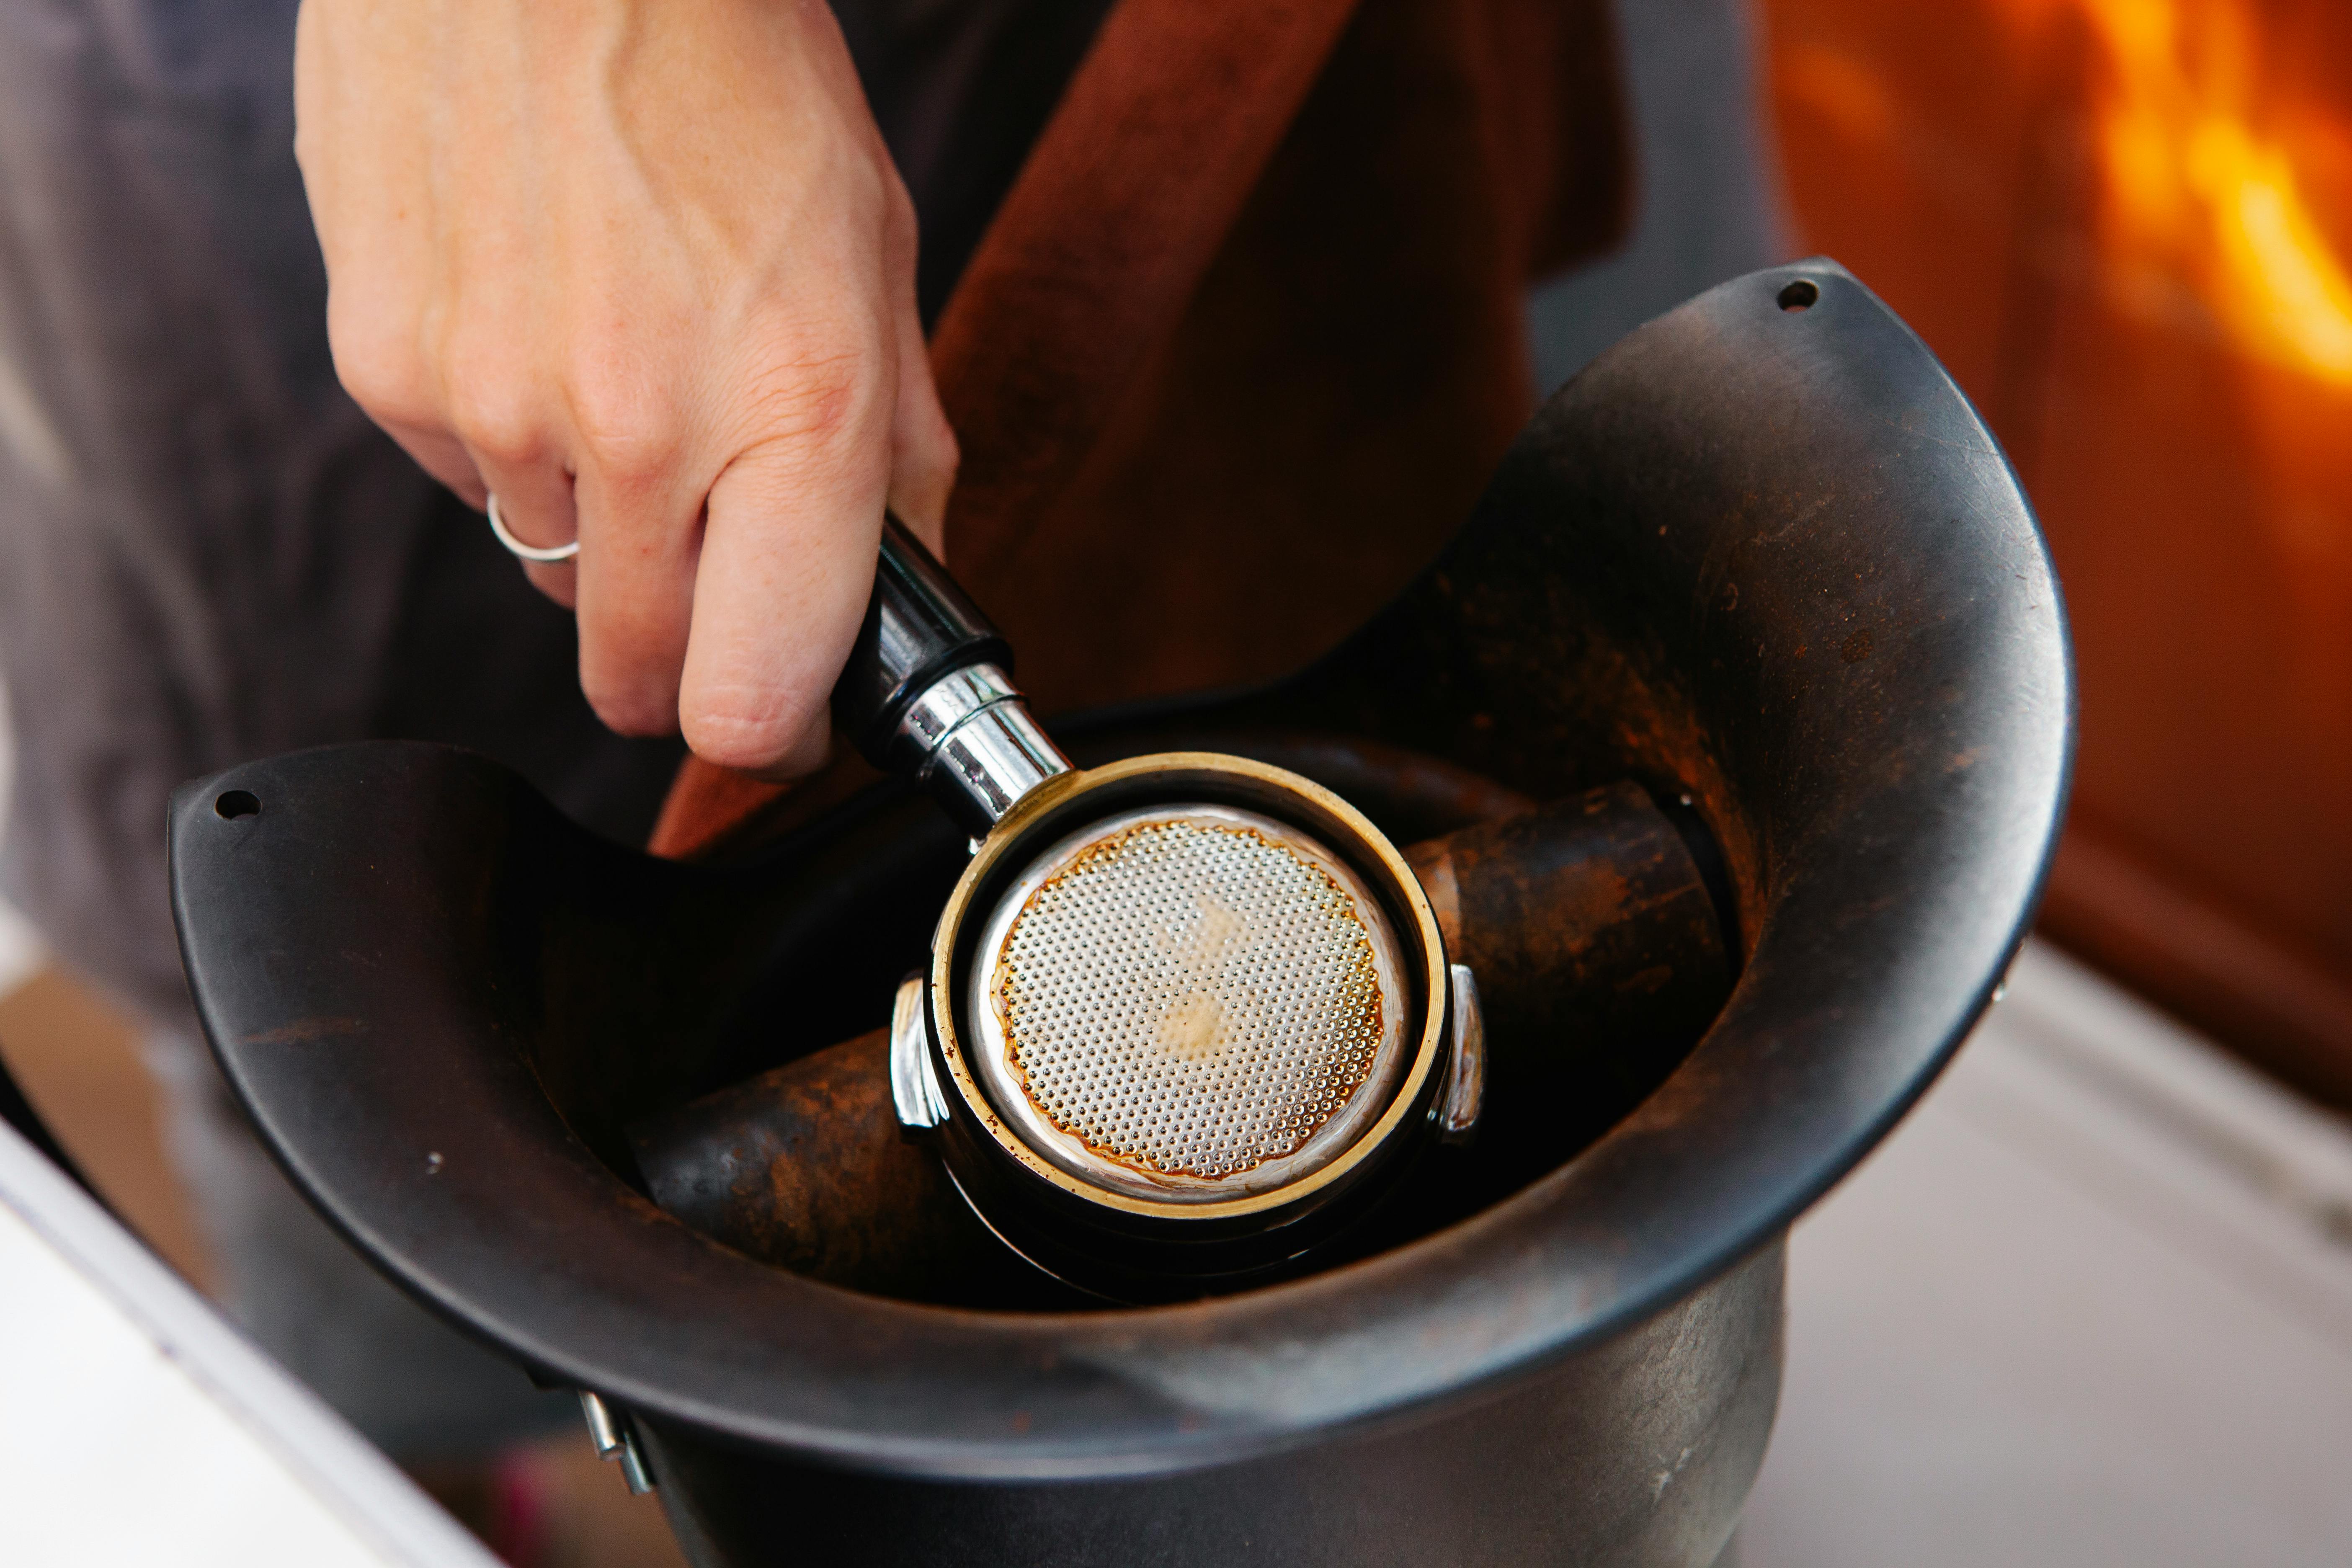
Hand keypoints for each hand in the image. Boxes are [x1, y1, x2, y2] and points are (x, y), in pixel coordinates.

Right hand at [295, 0, 956, 776]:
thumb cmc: (732, 78)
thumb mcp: (875, 263)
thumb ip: (896, 456)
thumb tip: (903, 590)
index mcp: (792, 413)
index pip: (751, 705)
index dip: (771, 732)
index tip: (780, 709)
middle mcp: (636, 430)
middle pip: (633, 676)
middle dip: (678, 645)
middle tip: (708, 545)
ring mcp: (494, 405)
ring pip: (549, 573)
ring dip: (595, 519)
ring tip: (620, 364)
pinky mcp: (388, 366)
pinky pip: (462, 480)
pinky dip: (507, 436)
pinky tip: (538, 314)